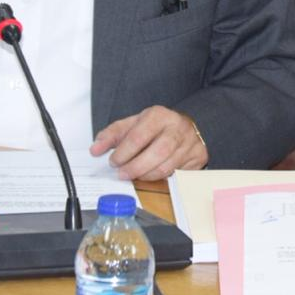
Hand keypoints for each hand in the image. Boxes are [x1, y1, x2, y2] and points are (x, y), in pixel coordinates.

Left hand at [90, 106, 207, 179]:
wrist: (184, 126)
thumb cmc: (155, 127)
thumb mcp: (132, 125)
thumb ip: (112, 135)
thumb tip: (95, 149)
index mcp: (159, 115)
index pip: (139, 136)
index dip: (123, 152)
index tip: (114, 161)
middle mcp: (178, 127)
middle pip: (157, 152)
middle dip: (136, 167)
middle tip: (122, 174)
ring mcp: (191, 142)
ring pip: (167, 166)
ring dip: (146, 176)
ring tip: (135, 176)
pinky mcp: (199, 156)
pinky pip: (178, 174)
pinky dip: (162, 178)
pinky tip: (153, 175)